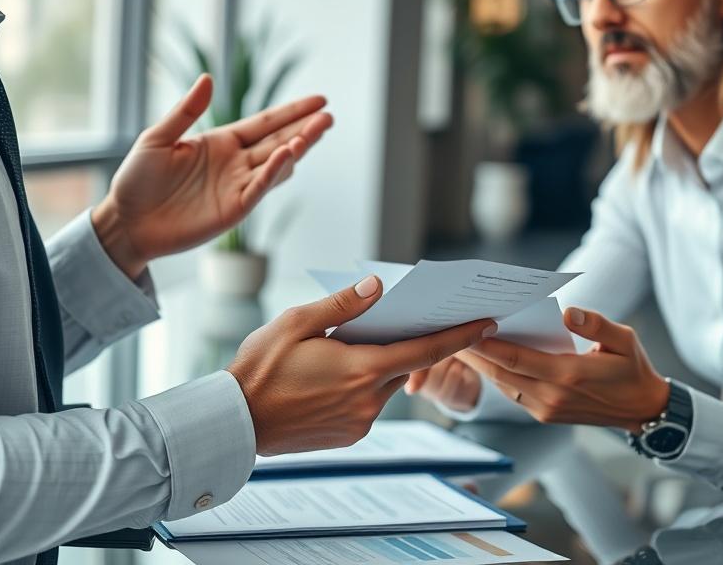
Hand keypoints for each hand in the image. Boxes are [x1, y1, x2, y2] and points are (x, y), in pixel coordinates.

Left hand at [92, 75, 331, 277]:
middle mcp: (236, 163)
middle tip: (329, 115)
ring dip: (297, 148)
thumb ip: (186, 112)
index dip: (291, 112)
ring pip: (277, 164)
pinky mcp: (234, 210)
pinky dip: (275, 171)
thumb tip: (208, 79)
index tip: (319, 100)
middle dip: (305, 128)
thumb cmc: (137, 180)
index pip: (265, 123)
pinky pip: (260, 188)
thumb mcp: (157, 138)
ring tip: (315, 131)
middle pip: (279, 141)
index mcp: (221, 142)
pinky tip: (288, 154)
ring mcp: (238, 187)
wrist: (127, 221)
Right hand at [228, 275, 497, 454]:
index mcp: (362, 370)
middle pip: (404, 365)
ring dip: (377, 365)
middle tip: (396, 320)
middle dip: (404, 342)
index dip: (460, 337)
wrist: (234, 423)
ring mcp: (361, 423)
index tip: (487, 324)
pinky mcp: (350, 436)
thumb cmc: (260, 368)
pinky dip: (362, 386)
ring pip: (386, 385)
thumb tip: (379, 285)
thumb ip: (344, 304)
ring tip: (346, 348)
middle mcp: (369, 401)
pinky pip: (369, 404)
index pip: (425, 351)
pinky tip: (334, 376)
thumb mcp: (296, 323)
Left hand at [458, 307, 668, 432]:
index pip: (516, 359)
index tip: (466, 328)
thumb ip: (597, 325)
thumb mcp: (625, 340)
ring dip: (480, 366)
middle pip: (501, 373)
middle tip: (448, 332)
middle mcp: (551, 396)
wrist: (642, 411)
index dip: (488, 345)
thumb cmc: (632, 369)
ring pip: (502, 385)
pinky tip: (484, 359)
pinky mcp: (544, 414)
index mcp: (568, 376)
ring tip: (458, 342)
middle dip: (473, 354)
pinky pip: (512, 393)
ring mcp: (546, 409)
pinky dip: (496, 376)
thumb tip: (570, 312)